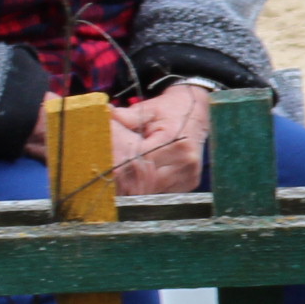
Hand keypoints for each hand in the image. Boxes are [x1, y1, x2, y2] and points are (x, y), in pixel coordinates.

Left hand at [106, 84, 213, 198]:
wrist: (197, 114)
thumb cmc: (169, 111)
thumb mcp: (148, 109)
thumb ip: (128, 116)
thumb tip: (108, 115)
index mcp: (173, 138)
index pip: (143, 160)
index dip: (124, 168)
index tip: (109, 173)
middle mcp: (185, 158)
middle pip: (149, 181)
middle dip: (130, 183)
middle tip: (112, 186)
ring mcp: (190, 172)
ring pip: (157, 191)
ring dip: (140, 192)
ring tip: (124, 189)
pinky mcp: (192, 181)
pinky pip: (167, 194)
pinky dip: (153, 192)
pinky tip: (141, 187)